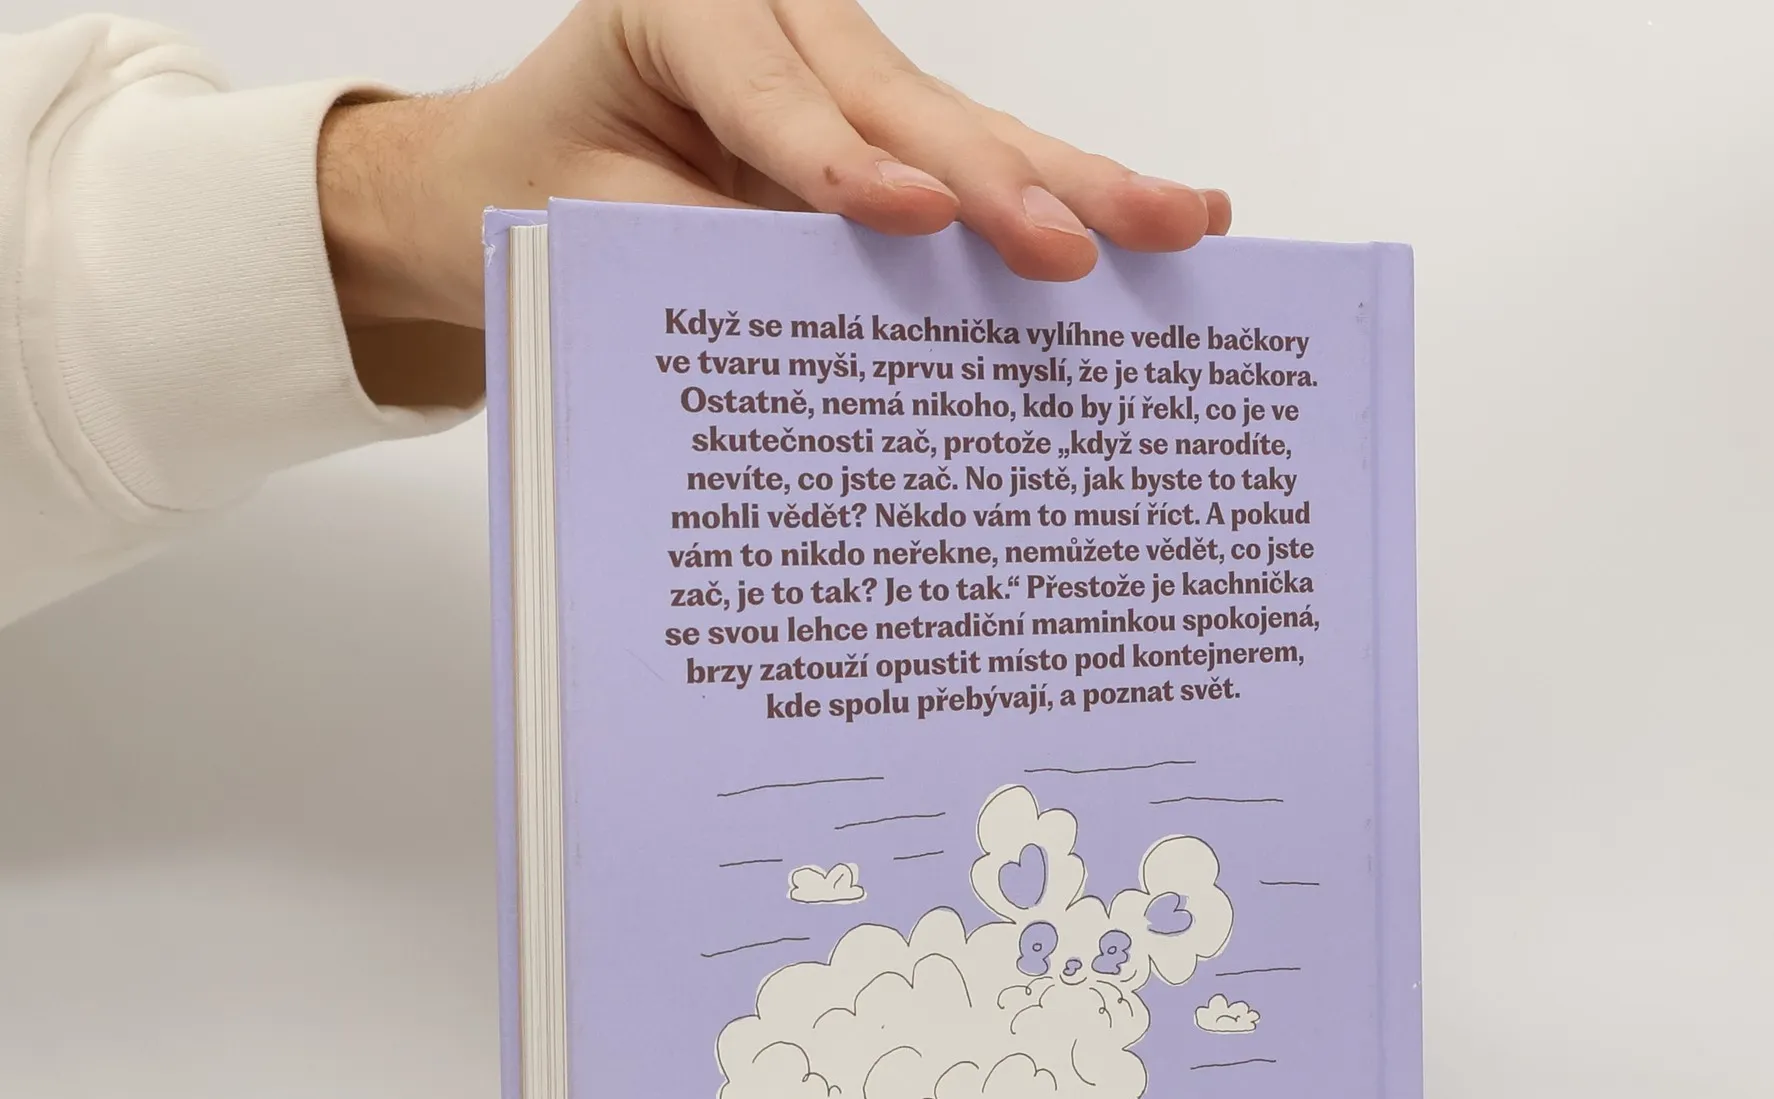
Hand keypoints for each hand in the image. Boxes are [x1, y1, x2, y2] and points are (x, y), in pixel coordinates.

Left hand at [319, 0, 1230, 331]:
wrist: (523, 175)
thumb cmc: (556, 192)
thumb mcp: (598, 233)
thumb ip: (708, 253)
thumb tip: (834, 325)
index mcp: (686, 16)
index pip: (779, 101)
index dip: (847, 166)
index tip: (920, 215)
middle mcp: (786, 19)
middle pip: (912, 108)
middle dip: (1004, 186)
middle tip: (1079, 249)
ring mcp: (851, 72)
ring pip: (973, 131)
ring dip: (1079, 187)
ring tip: (1182, 222)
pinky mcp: (893, 131)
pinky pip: (980, 165)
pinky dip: (1063, 196)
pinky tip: (1163, 215)